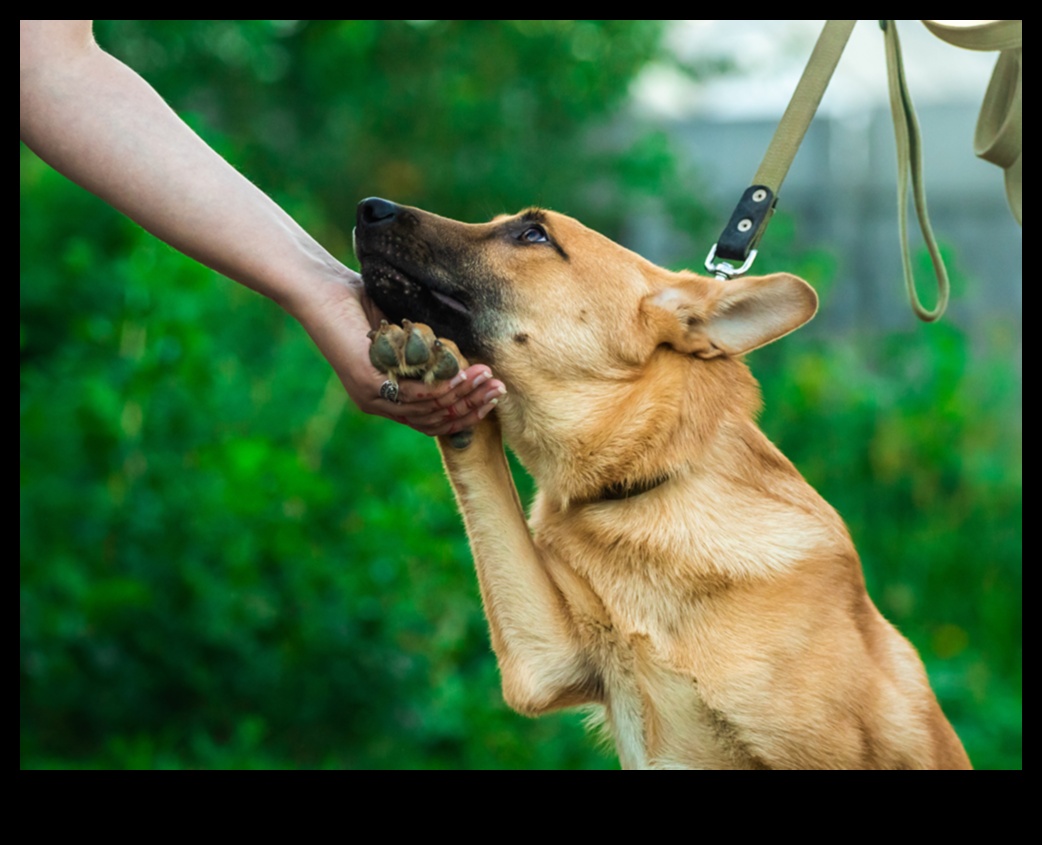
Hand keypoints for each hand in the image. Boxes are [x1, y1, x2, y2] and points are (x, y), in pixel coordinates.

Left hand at [293, 270, 506, 437]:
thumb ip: (428, 348)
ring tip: (489, 378)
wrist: (321, 287)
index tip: (493, 394)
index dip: (466, 411)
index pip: (432, 419)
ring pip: (428, 409)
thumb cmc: (360, 300)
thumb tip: (468, 350)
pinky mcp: (366, 382)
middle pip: (434, 420)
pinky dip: (444, 387)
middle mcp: (377, 402)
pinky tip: (466, 373)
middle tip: (500, 390)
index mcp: (385, 395)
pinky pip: (414, 394)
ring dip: (464, 396)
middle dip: (472, 406)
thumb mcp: (403, 330)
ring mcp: (371, 395)